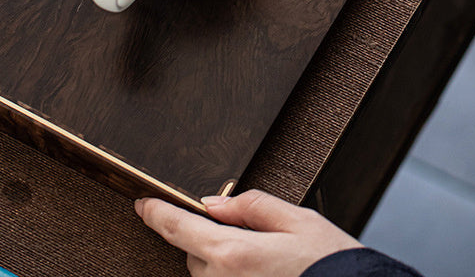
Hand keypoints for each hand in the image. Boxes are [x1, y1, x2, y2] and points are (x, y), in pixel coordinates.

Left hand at [135, 189, 361, 276]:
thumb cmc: (330, 264)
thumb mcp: (297, 219)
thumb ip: (251, 206)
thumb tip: (215, 204)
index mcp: (232, 253)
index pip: (178, 228)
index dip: (156, 213)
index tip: (143, 204)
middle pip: (196, 251)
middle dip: (212, 237)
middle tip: (253, 236)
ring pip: (209, 273)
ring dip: (223, 261)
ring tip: (265, 261)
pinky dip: (231, 276)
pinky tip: (260, 273)